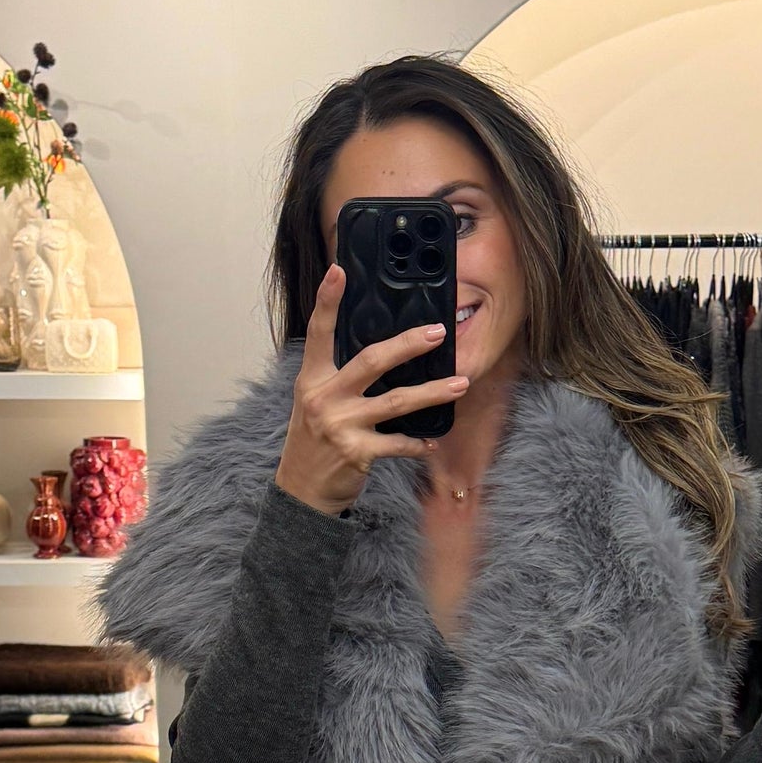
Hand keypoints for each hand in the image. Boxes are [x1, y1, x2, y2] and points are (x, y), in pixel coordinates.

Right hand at [274, 263, 469, 514]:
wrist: (301, 491)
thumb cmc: (314, 442)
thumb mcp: (315, 402)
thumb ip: (338, 378)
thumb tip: (381, 355)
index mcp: (312, 380)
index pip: (319, 333)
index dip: (327, 301)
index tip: (339, 271)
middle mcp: (324, 398)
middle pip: (371, 361)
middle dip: (408, 345)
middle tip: (438, 332)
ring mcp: (341, 425)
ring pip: (396, 402)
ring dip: (432, 393)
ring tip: (460, 384)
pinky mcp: (357, 453)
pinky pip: (397, 444)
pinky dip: (417, 443)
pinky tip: (433, 441)